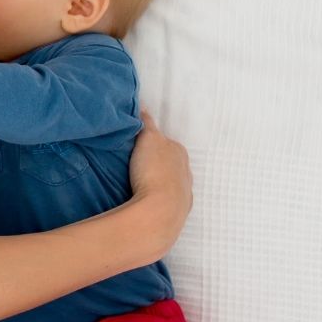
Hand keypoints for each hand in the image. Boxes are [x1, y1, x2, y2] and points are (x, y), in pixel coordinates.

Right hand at [129, 111, 192, 242]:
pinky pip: (167, 201)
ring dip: (158, 182)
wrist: (159, 213)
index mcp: (179, 152)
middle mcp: (186, 171)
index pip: (165, 141)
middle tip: (134, 166)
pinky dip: (159, 199)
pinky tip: (147, 202)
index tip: (135, 146)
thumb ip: (146, 123)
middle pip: (169, 162)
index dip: (150, 142)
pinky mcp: (178, 213)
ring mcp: (184, 194)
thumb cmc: (154, 171)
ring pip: (170, 183)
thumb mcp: (148, 139)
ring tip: (139, 185)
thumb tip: (143, 108)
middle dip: (156, 162)